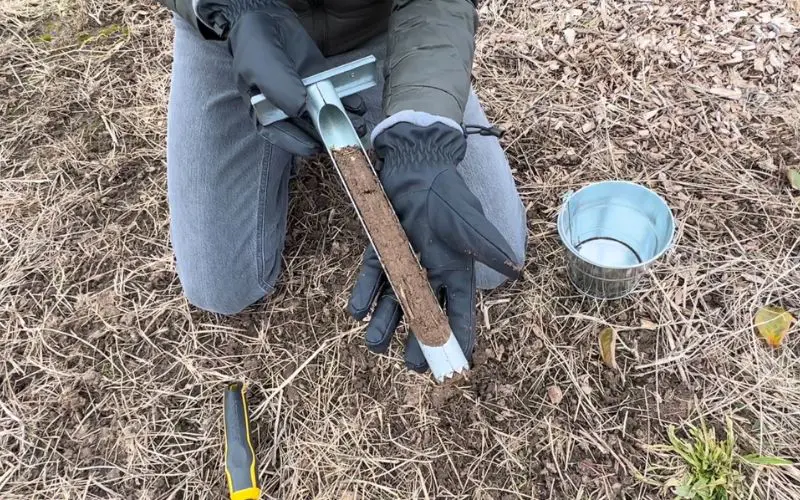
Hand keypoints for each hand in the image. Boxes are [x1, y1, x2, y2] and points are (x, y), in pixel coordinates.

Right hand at [195, 0, 365, 155]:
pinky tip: (357, 106)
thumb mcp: (260, 67)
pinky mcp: (319, 82)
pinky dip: (347, 102)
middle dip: (326, 135)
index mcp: (264, 110)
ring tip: (357, 126)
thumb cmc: (255, 46)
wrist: (268, 17)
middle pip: (306, 128)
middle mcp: (286, 107)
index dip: (297, 144)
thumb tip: (300, 110)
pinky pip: (334, 95)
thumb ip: (278, 89)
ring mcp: (304, 95)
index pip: (280, 134)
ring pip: (324, 114)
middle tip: (343, 139)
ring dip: (342, 121)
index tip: (314, 148)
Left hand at [347, 119, 521, 371]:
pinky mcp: (382, 249)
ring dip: (385, 323)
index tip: (454, 363)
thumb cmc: (447, 195)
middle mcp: (429, 273)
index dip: (458, 337)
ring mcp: (404, 262)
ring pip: (395, 301)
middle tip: (412, 364)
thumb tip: (515, 269)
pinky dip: (364, 293)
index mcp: (454, 271)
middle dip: (418, 340)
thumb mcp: (469, 222)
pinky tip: (357, 310)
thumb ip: (486, 246)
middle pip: (425, 315)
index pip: (459, 312)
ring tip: (375, 344)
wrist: (419, 165)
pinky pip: (373, 276)